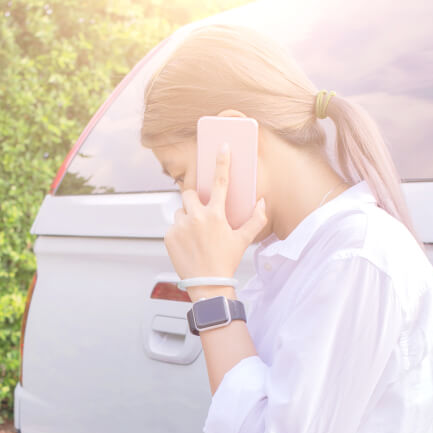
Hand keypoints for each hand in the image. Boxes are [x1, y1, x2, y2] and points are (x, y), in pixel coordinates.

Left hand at [165, 144, 267, 282]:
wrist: (208, 284)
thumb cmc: (226, 262)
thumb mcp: (243, 240)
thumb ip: (255, 219)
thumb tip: (263, 202)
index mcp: (216, 215)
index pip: (221, 182)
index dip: (222, 162)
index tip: (221, 147)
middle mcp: (196, 217)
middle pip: (190, 194)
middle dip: (195, 200)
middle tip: (201, 215)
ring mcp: (180, 226)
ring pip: (180, 211)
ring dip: (187, 218)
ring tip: (195, 236)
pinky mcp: (169, 236)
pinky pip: (173, 227)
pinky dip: (179, 233)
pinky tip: (188, 245)